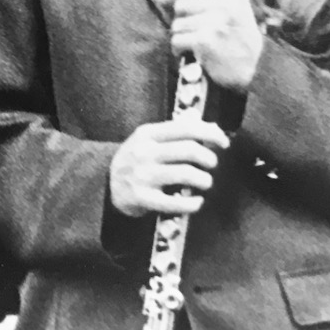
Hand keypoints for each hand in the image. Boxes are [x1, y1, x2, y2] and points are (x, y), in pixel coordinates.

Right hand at [108, 118, 227, 217]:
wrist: (106, 183)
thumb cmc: (136, 159)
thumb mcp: (149, 139)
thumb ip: (177, 131)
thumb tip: (212, 126)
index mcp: (147, 134)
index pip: (185, 128)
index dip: (210, 134)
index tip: (224, 143)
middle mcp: (144, 152)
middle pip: (189, 150)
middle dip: (209, 158)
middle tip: (212, 164)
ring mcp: (143, 175)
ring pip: (186, 174)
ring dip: (204, 180)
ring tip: (205, 182)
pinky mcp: (142, 198)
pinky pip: (175, 202)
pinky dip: (193, 203)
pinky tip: (197, 201)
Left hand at [147, 0, 264, 92]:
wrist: (257, 70)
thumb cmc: (238, 40)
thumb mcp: (227, 12)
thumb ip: (197, 0)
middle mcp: (225, 4)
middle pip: (180, 4)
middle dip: (182, 19)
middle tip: (197, 31)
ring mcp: (215, 22)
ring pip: (177, 24)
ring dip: (182, 36)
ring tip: (200, 44)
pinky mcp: (205, 40)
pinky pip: (177, 40)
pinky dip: (180, 49)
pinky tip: (194, 54)